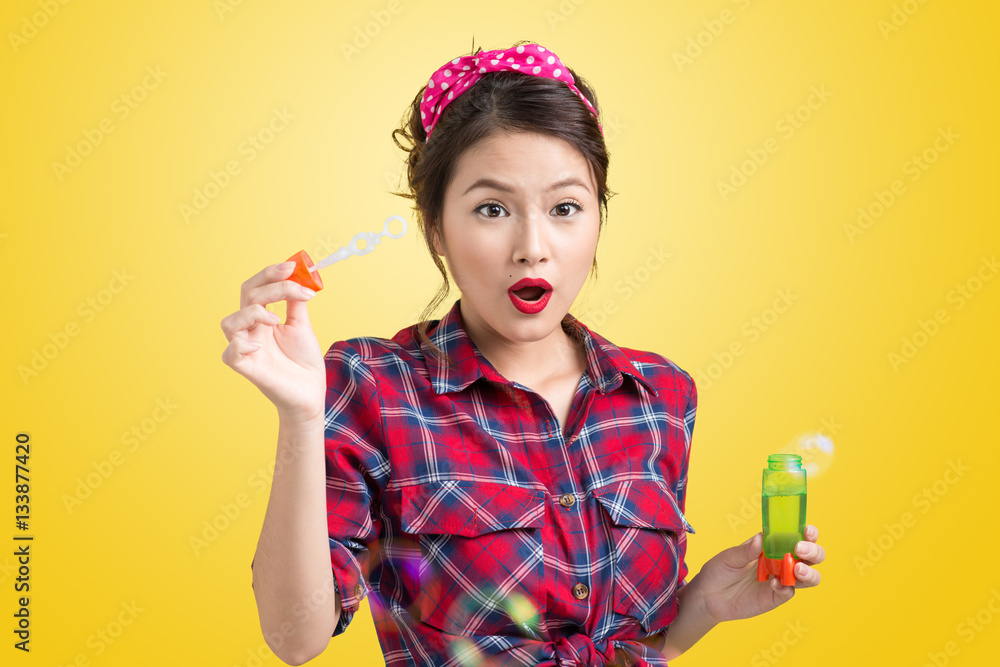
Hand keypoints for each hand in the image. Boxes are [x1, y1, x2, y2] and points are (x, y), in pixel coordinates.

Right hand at [220, 261, 325, 421]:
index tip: (291, 266)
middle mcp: (250, 331)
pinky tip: (260, 346)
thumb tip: (299, 276)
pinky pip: (230, 354)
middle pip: (246, 297)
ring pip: (229, 323)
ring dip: (253, 313)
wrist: (312, 392)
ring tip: (277, 321)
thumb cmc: (304, 361)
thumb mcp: (301, 326)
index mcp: (262, 319)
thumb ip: (295, 303)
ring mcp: (247, 349)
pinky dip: (241, 345)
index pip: (256, 288)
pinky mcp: (247, 369)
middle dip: (269, 285)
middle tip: (293, 281)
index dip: (270, 274)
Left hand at [689, 524, 824, 623]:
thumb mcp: (729, 557)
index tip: (807, 531)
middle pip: (811, 557)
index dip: (808, 533)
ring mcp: (780, 580)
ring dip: (809, 573)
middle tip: (800, 550)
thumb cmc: (719, 570)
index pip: (797, 536)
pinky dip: (786, 588)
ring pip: (809, 577)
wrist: (708, 596)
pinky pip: (789, 592)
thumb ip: (746, 550)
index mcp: (772, 545)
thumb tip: (760, 538)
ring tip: (796, 570)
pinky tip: (772, 584)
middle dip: (813, 552)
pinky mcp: (775, 597)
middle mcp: (781, 561)